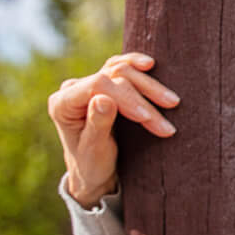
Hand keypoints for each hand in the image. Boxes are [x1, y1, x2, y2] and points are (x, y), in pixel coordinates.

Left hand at [47, 52, 178, 207]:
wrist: (94, 170)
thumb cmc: (91, 164)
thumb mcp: (94, 150)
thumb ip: (97, 124)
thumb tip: (103, 98)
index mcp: (62, 104)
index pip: (97, 86)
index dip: (126, 98)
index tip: (147, 117)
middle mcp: (71, 89)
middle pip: (112, 78)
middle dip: (143, 99)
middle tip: (165, 124)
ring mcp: (87, 83)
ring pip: (120, 70)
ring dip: (149, 86)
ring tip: (172, 103)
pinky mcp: (102, 82)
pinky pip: (120, 66)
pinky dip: (135, 65)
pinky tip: (150, 64)